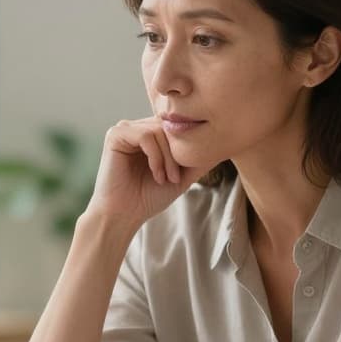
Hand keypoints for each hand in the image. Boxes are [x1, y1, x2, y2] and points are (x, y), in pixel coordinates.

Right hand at [83, 117, 212, 229]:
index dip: (184, 148)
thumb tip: (225, 146)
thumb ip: (199, 160)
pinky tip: (155, 174)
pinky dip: (156, 157)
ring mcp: (125, 129)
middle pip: (169, 126)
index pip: (176, 126)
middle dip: (177, 154)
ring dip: (168, 158)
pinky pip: (146, 135)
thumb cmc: (149, 197)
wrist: (124, 215)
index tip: (182, 175)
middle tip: (175, 178)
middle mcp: (137, 127)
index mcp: (150, 133)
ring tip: (166, 179)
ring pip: (160, 130)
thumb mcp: (182, 176)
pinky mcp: (115, 135)